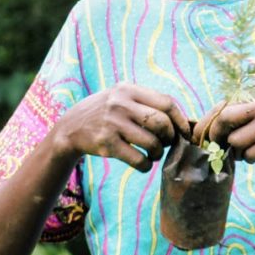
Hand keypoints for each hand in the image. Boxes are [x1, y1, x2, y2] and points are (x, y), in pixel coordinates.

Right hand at [53, 86, 191, 173]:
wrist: (70, 127)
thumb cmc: (106, 113)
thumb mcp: (121, 97)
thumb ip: (146, 102)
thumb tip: (183, 121)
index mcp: (128, 89)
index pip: (166, 103)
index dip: (180, 120)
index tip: (184, 132)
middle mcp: (121, 104)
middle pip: (161, 123)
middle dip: (169, 137)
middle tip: (165, 143)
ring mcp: (113, 124)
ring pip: (152, 142)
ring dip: (158, 153)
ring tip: (154, 154)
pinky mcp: (107, 144)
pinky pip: (138, 159)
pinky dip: (146, 165)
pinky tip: (144, 164)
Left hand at [197, 92, 254, 163]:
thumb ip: (244, 113)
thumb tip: (212, 127)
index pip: (222, 106)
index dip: (206, 123)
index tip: (200, 138)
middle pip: (224, 120)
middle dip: (216, 137)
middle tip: (219, 148)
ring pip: (237, 142)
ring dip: (238, 152)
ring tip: (248, 151)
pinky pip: (251, 155)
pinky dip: (251, 159)